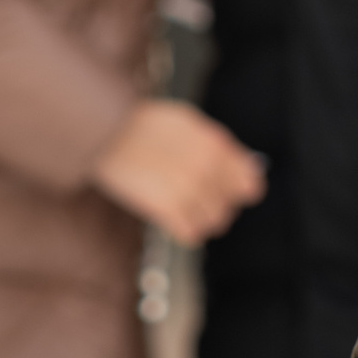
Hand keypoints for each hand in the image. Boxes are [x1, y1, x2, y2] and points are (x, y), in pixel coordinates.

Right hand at [91, 99, 266, 244]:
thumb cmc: (144, 124)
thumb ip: (219, 147)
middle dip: (214, 205)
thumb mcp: (189, 123)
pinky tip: (171, 217)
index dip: (237, 191)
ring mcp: (188, 190)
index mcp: (216, 145)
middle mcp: (207, 168)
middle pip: (229, 207)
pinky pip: (191, 234)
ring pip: (213, 223)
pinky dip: (183, 230)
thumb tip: (247, 169)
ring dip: (198, 218)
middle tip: (192, 197)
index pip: (250, 186)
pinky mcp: (167, 208)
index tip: (224, 191)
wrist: (108, 131)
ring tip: (180, 206)